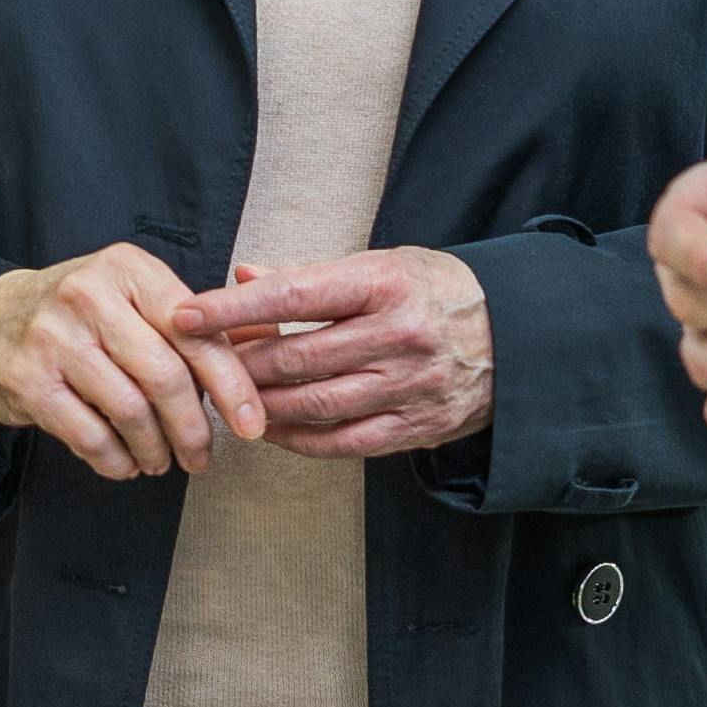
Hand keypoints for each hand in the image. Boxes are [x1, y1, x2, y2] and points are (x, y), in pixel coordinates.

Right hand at [0, 242, 258, 479]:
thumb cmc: (80, 315)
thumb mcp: (133, 294)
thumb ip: (195, 320)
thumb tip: (268, 347)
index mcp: (128, 269)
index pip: (195, 331)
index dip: (231, 383)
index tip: (251, 424)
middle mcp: (89, 296)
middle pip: (165, 376)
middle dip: (193, 429)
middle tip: (203, 457)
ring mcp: (53, 338)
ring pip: (130, 411)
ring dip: (156, 450)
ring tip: (163, 461)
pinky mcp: (27, 381)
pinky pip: (90, 436)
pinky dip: (117, 462)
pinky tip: (126, 464)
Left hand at [167, 250, 491, 459]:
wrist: (518, 336)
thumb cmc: (435, 291)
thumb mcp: (382, 264)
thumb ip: (310, 274)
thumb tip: (241, 277)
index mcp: (387, 283)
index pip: (296, 294)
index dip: (236, 309)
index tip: (188, 314)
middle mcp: (402, 335)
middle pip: (301, 357)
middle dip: (243, 364)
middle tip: (201, 365)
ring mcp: (413, 386)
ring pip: (319, 404)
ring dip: (264, 405)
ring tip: (231, 399)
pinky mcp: (420, 428)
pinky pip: (348, 442)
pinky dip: (301, 439)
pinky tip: (272, 430)